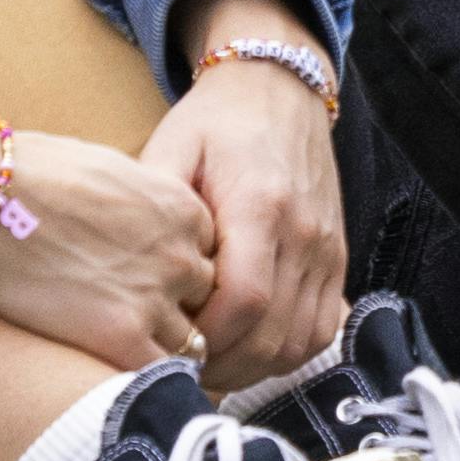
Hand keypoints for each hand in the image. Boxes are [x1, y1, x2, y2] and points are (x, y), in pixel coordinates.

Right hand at [0, 115, 212, 370]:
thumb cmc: (31, 176)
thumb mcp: (112, 175)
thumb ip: (144, 208)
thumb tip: (139, 232)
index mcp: (185, 211)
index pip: (210, 258)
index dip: (182, 277)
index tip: (154, 288)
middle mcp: (182, 255)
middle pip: (205, 302)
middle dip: (179, 313)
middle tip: (141, 326)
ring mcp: (157, 298)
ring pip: (190, 343)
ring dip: (163, 351)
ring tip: (124, 356)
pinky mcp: (121, 337)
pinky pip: (158, 375)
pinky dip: (146, 382)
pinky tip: (118, 378)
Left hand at [155, 53, 349, 390]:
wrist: (278, 89)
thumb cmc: (215, 123)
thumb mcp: (171, 147)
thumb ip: (152, 207)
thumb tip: (123, 271)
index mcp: (261, 204)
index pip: (244, 299)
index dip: (206, 339)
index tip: (167, 345)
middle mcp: (304, 232)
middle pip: (273, 333)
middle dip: (223, 366)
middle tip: (179, 371)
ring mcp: (327, 249)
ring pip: (300, 341)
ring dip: (254, 368)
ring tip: (209, 366)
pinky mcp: (337, 259)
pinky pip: (322, 329)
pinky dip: (286, 353)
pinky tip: (249, 349)